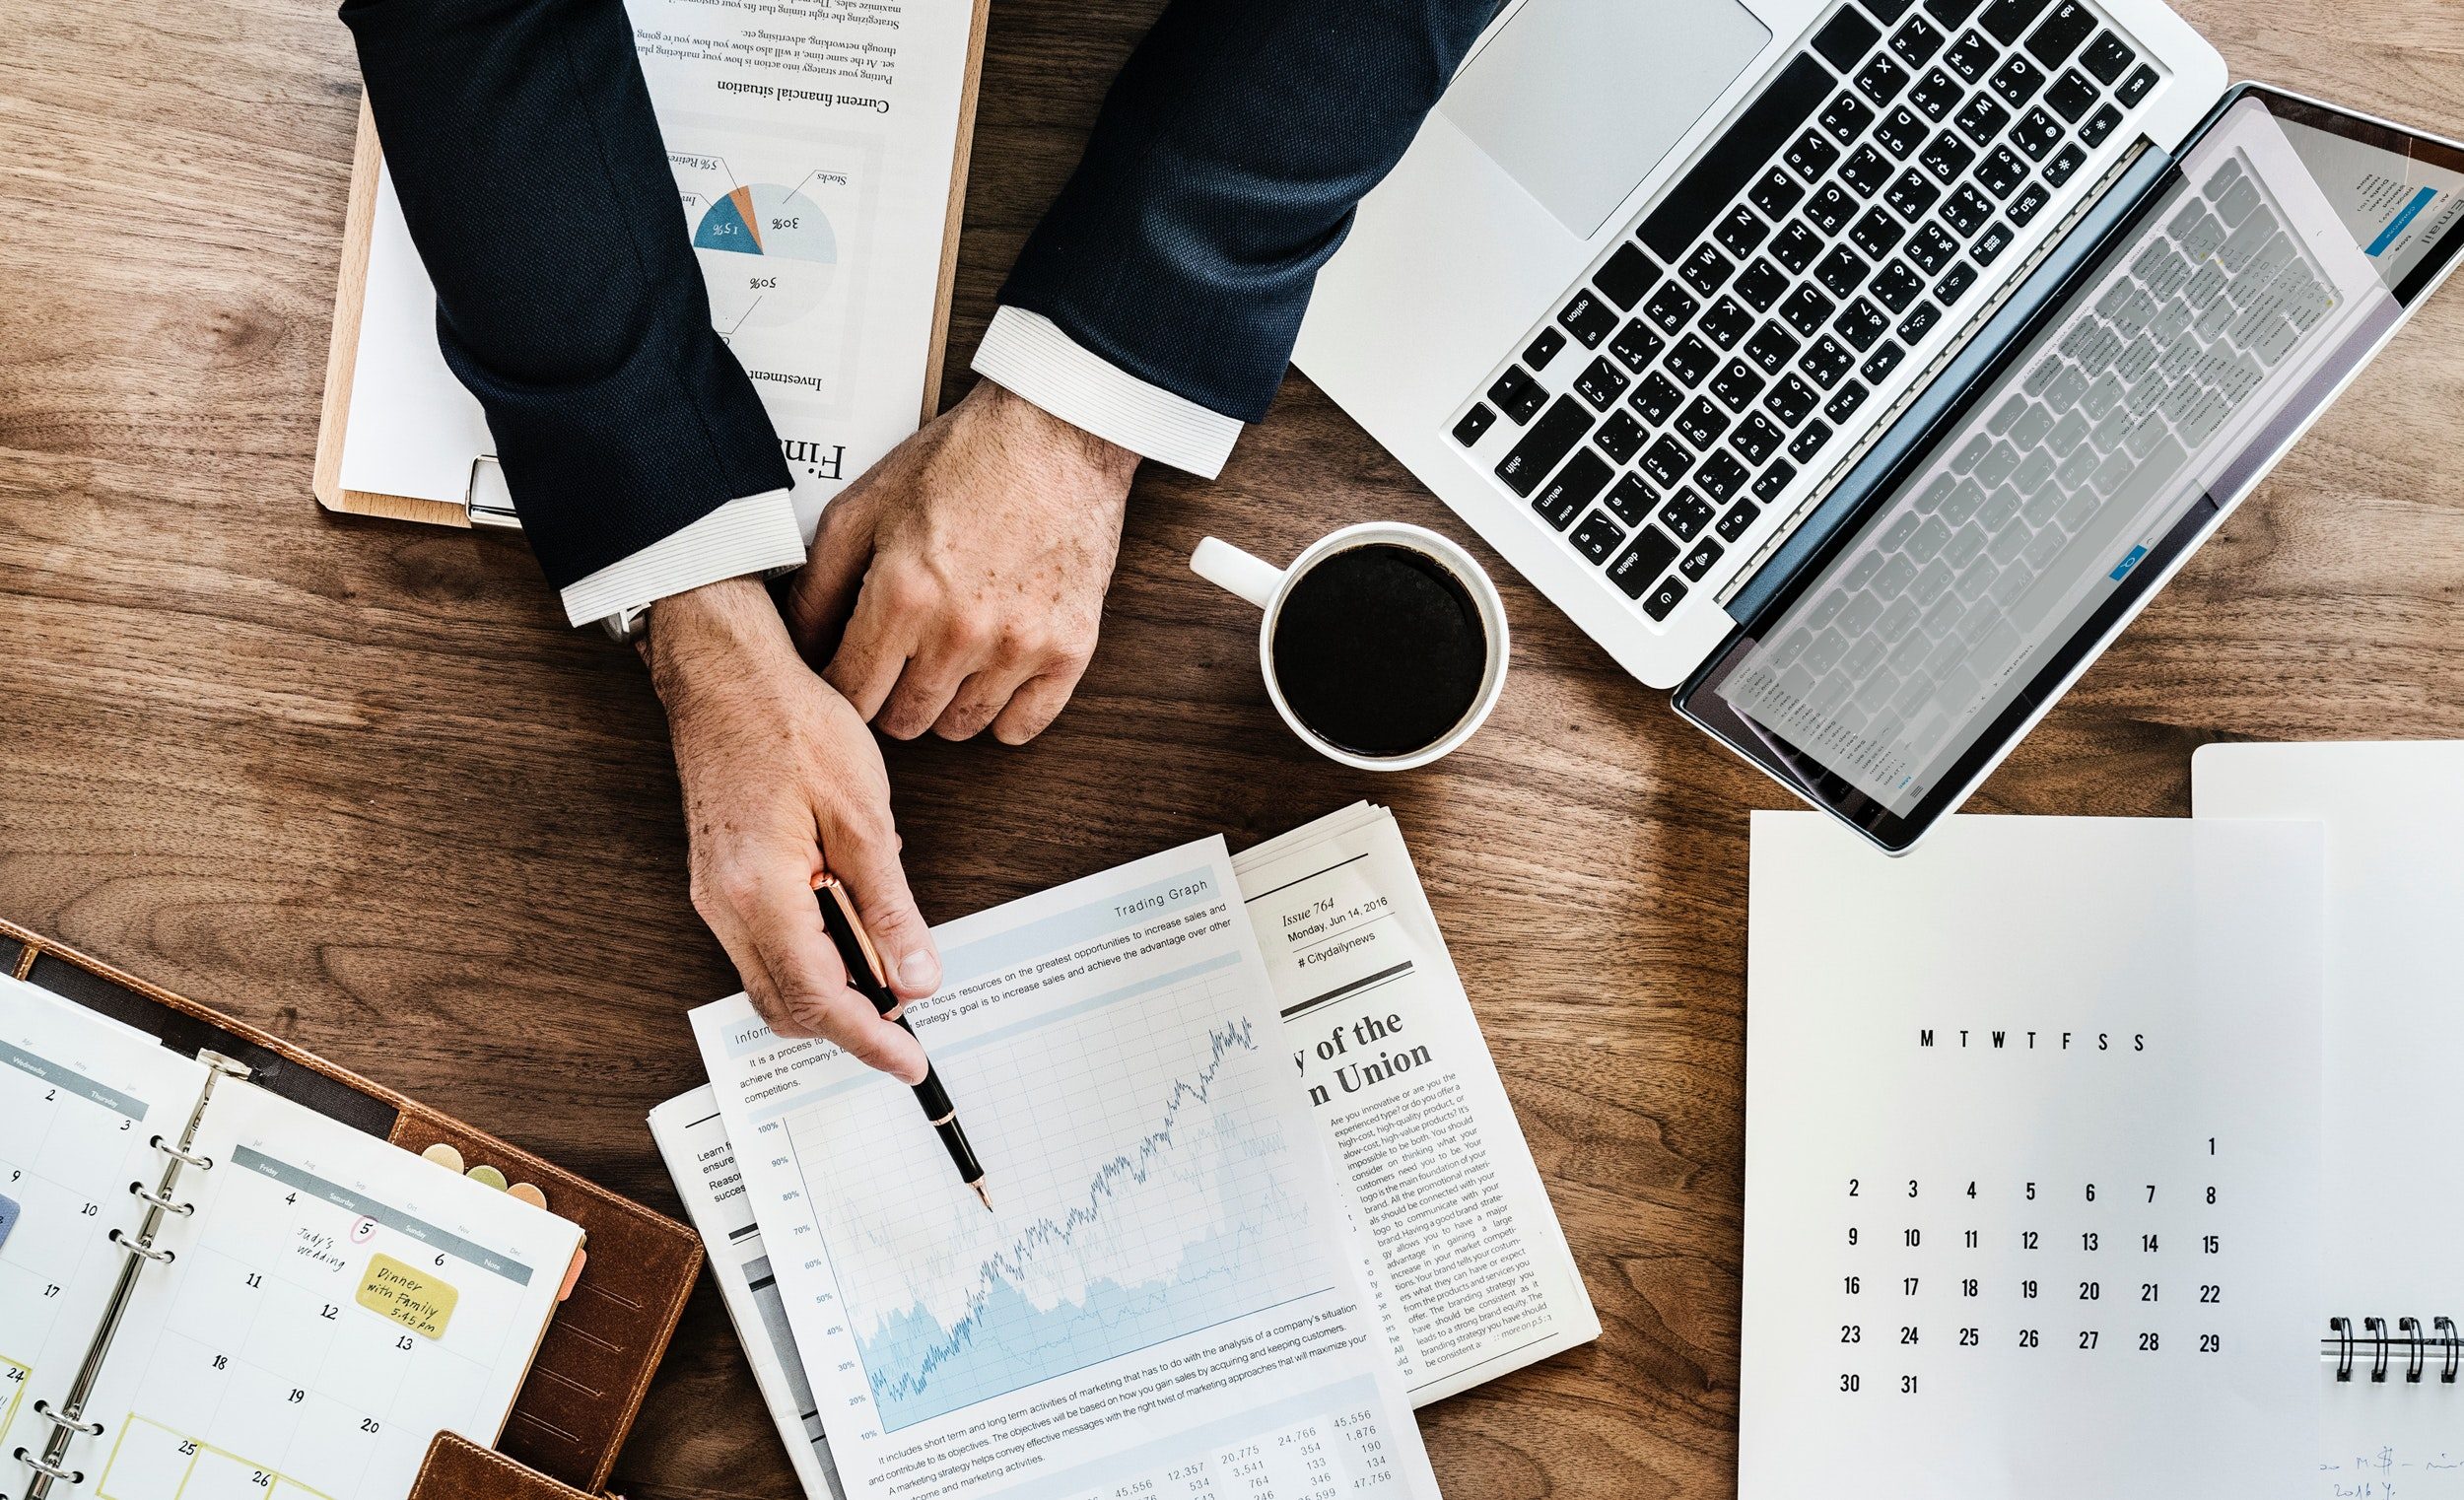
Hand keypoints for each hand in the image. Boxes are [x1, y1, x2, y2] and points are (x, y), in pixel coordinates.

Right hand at [646, 577, 937, 1079]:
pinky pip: (766, 944)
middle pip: (786, 1006)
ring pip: (773, 980)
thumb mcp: (864, 818)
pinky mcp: (720, 881)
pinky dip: (813, 951)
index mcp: (758, 894)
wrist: (729, 676)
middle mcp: (724, 907)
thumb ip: (889, 908)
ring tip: (888, 957)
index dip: (868, 1041)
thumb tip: (916, 976)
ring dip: (832, 986)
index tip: (909, 1062)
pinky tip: (852, 912)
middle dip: (849, 1023)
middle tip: (908, 1012)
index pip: (817, 1000)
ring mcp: (714, 897)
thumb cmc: (791, 726)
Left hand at [786, 380, 1137, 743]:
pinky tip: (991, 674)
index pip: (850, 694)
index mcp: (901, 595)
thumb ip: (820, 583)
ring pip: (959, 728)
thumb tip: (798, 645)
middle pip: (902, 722)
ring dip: (944, 704)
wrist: (1058, 433)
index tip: (849, 672)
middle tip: (898, 661)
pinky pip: (1021, 726)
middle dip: (889, 698)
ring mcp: (1019, 645)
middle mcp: (959, 630)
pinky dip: (1001, 712)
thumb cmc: (962, 461)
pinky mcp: (1069, 649)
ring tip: (946, 659)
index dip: (841, 688)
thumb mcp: (865, 506)